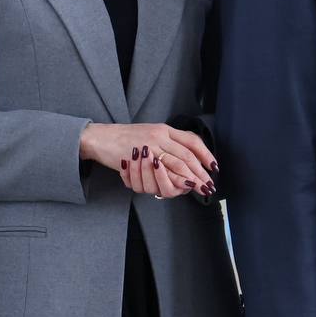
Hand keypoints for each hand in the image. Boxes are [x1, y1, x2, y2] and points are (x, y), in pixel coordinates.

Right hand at [80, 121, 216, 198]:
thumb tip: (188, 158)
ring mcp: (148, 146)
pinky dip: (171, 180)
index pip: (191, 140)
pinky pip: (159, 172)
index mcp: (164, 129)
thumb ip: (168, 142)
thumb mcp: (151, 133)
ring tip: (197, 187)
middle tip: (209, 184)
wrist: (102, 137)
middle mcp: (159, 135)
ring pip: (175, 164)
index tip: (214, 166)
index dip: (205, 154)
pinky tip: (179, 187)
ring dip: (188, 178)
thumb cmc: (126, 138)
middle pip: (186, 155)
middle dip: (200, 172)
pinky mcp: (138, 159)